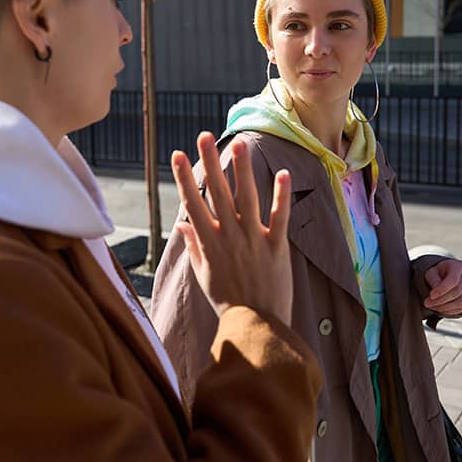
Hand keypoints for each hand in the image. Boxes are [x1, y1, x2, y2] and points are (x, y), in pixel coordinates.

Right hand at [171, 132, 292, 325]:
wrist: (255, 325)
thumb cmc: (227, 302)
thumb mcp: (203, 275)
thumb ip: (194, 247)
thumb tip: (182, 225)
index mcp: (209, 243)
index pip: (193, 203)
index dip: (185, 178)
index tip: (179, 155)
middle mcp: (229, 236)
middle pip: (218, 193)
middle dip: (210, 162)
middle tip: (204, 136)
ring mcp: (253, 240)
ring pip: (247, 198)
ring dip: (242, 170)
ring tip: (239, 144)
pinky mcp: (277, 247)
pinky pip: (279, 217)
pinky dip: (281, 196)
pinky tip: (283, 173)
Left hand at [423, 259, 461, 316]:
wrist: (441, 277)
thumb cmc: (436, 273)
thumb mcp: (430, 272)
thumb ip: (433, 280)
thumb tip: (436, 292)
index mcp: (457, 267)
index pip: (453, 280)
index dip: (442, 290)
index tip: (431, 295)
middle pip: (457, 292)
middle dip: (441, 300)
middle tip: (427, 303)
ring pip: (460, 302)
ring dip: (444, 307)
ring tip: (431, 306)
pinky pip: (460, 308)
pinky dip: (448, 311)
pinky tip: (438, 309)